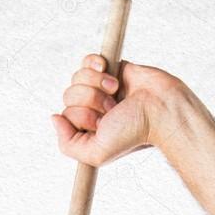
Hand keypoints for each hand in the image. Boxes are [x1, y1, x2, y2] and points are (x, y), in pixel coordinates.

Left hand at [50, 53, 183, 167]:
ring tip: (116, 93)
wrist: (161, 108)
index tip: (102, 124)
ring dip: (97, 84)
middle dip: (91, 100)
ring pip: (77, 77)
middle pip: (69, 94)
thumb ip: (68, 145)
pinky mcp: (110, 69)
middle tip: (113, 109)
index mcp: (86, 129)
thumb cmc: (133, 133)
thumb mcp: (96, 153)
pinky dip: (96, 64)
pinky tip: (111, 74)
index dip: (82, 116)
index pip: (65, 115)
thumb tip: (53, 118)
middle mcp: (91, 109)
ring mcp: (100, 89)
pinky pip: (88, 61)